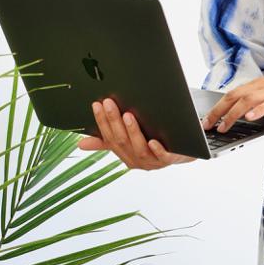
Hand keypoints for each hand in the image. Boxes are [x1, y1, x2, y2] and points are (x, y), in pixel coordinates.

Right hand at [77, 97, 196, 168]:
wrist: (183, 151)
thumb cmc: (152, 142)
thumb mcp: (128, 140)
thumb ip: (106, 141)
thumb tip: (80, 144)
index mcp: (123, 154)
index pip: (108, 137)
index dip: (102, 121)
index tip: (97, 104)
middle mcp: (135, 160)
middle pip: (121, 141)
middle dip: (114, 121)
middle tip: (110, 102)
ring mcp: (152, 162)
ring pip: (139, 149)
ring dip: (133, 132)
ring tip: (128, 115)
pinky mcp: (170, 161)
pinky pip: (163, 157)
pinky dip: (157, 149)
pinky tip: (153, 141)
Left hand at [202, 74, 263, 134]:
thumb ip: (259, 105)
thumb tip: (243, 116)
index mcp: (258, 85)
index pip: (232, 95)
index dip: (216, 107)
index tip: (206, 120)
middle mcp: (263, 86)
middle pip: (233, 96)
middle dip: (217, 112)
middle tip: (207, 126)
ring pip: (247, 101)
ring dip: (232, 115)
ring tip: (223, 127)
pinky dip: (257, 110)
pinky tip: (249, 118)